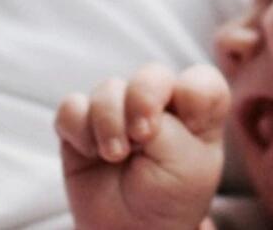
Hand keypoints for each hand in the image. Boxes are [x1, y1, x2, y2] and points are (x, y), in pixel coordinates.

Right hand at [55, 63, 229, 229]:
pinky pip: (71, 107)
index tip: (190, 123)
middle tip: (141, 136)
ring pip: (108, 88)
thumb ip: (166, 127)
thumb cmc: (168, 199)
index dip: (193, 92)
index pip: (201, 80)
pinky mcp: (82, 125)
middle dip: (143, 100)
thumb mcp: (186, 165)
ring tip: (114, 156)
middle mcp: (157, 105)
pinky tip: (91, 153)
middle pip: (151, 74)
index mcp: (195, 113)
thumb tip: (129, 106)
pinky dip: (78, 129)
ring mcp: (118, 112)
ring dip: (108, 122)